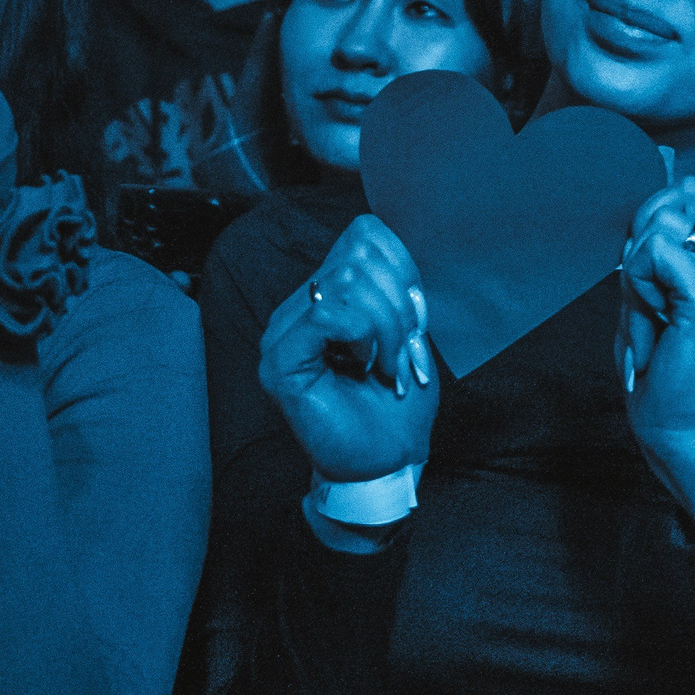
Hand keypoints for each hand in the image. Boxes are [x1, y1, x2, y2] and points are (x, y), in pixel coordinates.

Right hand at [258, 215, 436, 483]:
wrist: (389, 459)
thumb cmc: (398, 402)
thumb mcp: (409, 331)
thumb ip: (397, 288)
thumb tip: (395, 253)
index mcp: (326, 295)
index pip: (363, 235)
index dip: (402, 267)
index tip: (414, 317)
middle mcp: (298, 307)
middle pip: (358, 257)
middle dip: (398, 304)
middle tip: (402, 351)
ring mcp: (282, 333)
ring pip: (346, 282)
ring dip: (386, 327)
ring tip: (387, 365)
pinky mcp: (280, 363)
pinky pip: (326, 316)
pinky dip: (363, 337)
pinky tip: (365, 366)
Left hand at [617, 177, 694, 531]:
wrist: (680, 428)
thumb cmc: (664, 365)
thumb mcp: (661, 288)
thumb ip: (664, 238)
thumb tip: (669, 178)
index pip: (690, 192)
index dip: (654, 229)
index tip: (658, 285)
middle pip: (669, 205)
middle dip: (641, 253)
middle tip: (654, 309)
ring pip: (657, 229)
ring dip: (638, 276)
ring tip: (656, 321)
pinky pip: (653, 255)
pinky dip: (638, 288)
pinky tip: (655, 326)